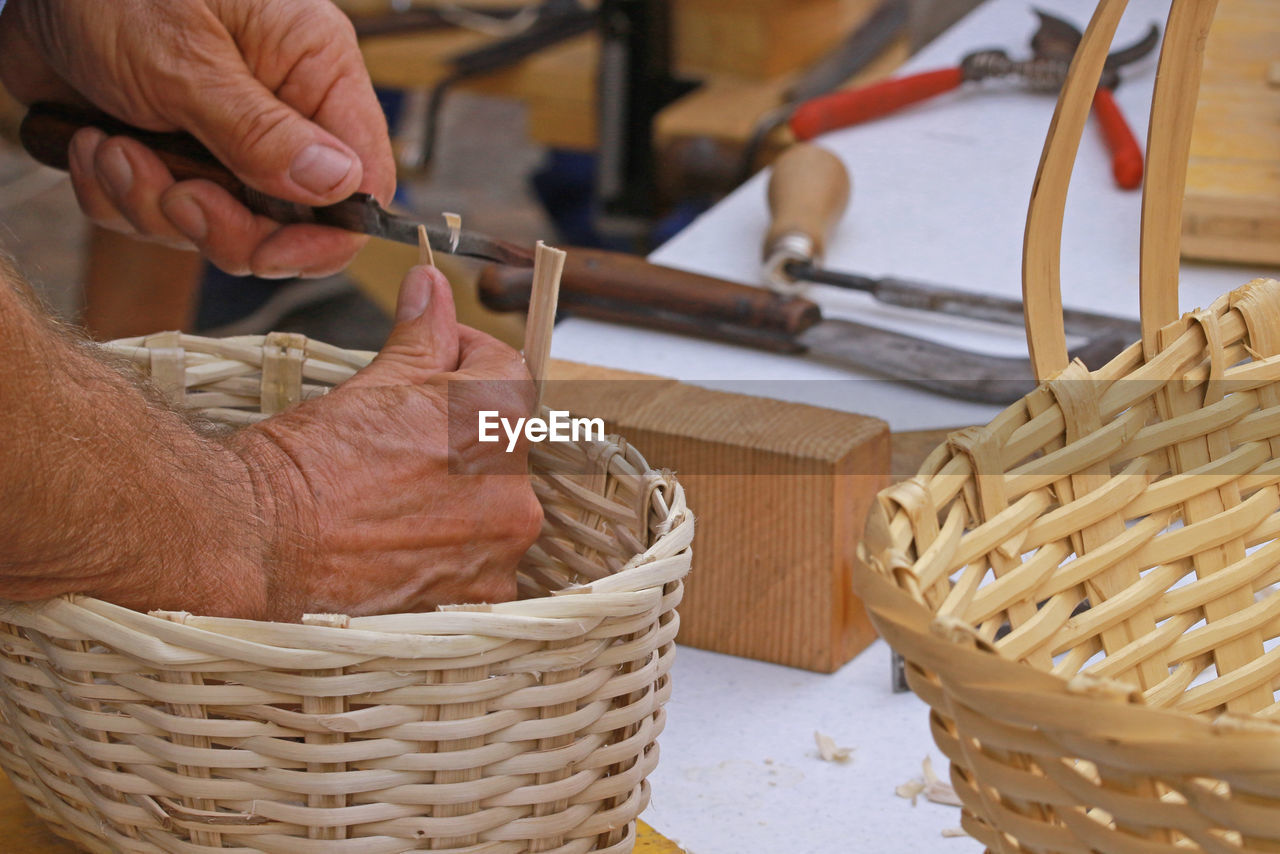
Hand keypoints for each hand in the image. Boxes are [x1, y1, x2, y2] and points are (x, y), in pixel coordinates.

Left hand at [0, 0, 394, 277]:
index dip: (325, 232)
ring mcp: (225, 135)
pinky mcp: (172, 152)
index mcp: (313, 68)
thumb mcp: (185, 59)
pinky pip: (158, 214)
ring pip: (217, 225)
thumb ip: (262, 133)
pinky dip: (117, 195)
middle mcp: (280, 107)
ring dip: (150, 203)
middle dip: (221, 223)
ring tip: (109, 147)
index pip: (363, 177)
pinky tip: (90, 145)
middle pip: (289, 219)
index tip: (269, 252)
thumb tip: (340, 186)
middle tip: (174, 195)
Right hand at [229, 265, 542, 618]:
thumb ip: (422, 335)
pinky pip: (480, 562)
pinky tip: (399, 543)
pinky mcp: (476, 597)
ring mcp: (498, 551)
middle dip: (459, 433)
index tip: (433, 362)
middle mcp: (513, 489)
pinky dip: (449, 551)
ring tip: (392, 495)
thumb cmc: (303, 464)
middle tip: (399, 438)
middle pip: (501, 444)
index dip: (465, 357)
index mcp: (495, 421)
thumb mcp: (372, 384)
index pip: (507, 369)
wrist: (255, 545)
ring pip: (492, 506)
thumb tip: (432, 287)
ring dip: (457, 495)